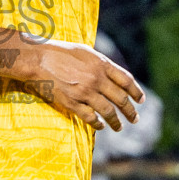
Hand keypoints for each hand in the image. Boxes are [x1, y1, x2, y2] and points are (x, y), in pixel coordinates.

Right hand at [28, 41, 142, 131]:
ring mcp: (85, 92)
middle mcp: (97, 79)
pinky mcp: (72, 103)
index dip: (136, 92)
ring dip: (117, 122)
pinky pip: (90, 118)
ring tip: (119, 127)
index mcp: (102, 64)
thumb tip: (112, 74)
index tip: (141, 100)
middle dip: (131, 111)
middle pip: (121, 99)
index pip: (126, 81)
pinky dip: (98, 124)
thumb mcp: (86, 51)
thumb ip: (101, 63)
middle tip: (135, 119)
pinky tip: (101, 126)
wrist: (37, 59)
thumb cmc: (60, 52)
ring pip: (108, 111)